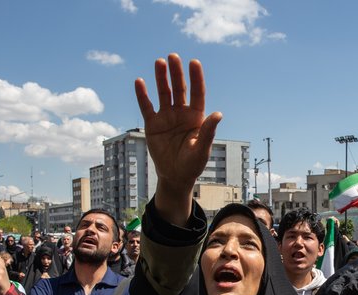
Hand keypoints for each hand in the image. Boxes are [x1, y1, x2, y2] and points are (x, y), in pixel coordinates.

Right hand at [136, 53, 221, 225]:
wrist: (175, 176)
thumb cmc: (192, 164)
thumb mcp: (202, 149)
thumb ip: (208, 131)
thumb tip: (218, 114)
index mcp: (196, 117)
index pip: (197, 93)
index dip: (196, 78)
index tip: (194, 62)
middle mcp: (181, 113)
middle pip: (179, 89)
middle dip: (177, 73)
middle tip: (173, 56)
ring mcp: (166, 117)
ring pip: (163, 93)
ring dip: (161, 78)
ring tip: (159, 62)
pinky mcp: (152, 124)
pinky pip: (146, 106)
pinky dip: (142, 95)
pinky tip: (139, 81)